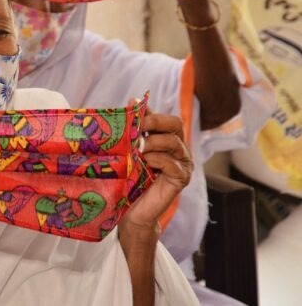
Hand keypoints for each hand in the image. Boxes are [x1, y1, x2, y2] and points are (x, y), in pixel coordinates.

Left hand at [120, 109, 192, 232]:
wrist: (130, 209)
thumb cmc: (128, 178)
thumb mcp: (129, 149)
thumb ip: (134, 128)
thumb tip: (133, 100)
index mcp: (168, 139)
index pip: (168, 119)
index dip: (153, 114)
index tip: (133, 111)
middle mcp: (179, 149)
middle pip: (176, 125)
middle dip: (155, 122)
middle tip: (136, 127)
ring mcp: (183, 164)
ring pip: (173, 143)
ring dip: (153, 142)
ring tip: (136, 148)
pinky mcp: (181, 179)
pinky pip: (173, 163)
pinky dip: (158, 159)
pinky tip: (145, 161)